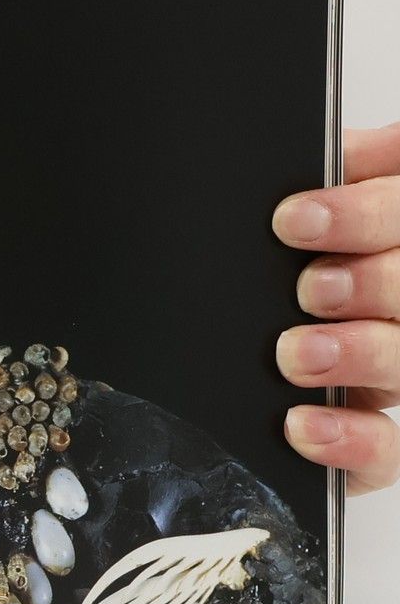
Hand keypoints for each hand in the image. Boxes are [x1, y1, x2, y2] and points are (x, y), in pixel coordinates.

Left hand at [275, 123, 399, 492]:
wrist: (221, 353)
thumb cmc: (274, 265)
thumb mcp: (292, 214)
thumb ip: (329, 177)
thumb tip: (321, 155)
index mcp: (388, 237)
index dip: (365, 213)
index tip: (294, 220)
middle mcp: (399, 297)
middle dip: (371, 282)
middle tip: (309, 287)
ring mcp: (394, 369)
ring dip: (359, 354)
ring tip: (295, 354)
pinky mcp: (375, 440)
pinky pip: (388, 449)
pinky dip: (350, 439)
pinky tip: (302, 424)